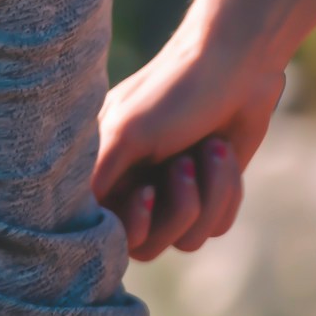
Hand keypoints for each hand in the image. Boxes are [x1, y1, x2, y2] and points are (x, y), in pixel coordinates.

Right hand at [93, 31, 288, 260]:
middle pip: (149, 247)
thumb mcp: (126, 133)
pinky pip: (218, 225)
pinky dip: (227, 191)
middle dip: (178, 207)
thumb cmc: (174, 93)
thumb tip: (78, 217)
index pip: (106, 231)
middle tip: (183, 162)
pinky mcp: (211, 195)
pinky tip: (224, 153)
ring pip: (189, 239)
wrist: (237, 68)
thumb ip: (96, 178)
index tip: (148, 189)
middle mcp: (135, 188)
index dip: (132, 223)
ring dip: (208, 193)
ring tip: (210, 149)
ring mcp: (174, 194)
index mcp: (104, 171)